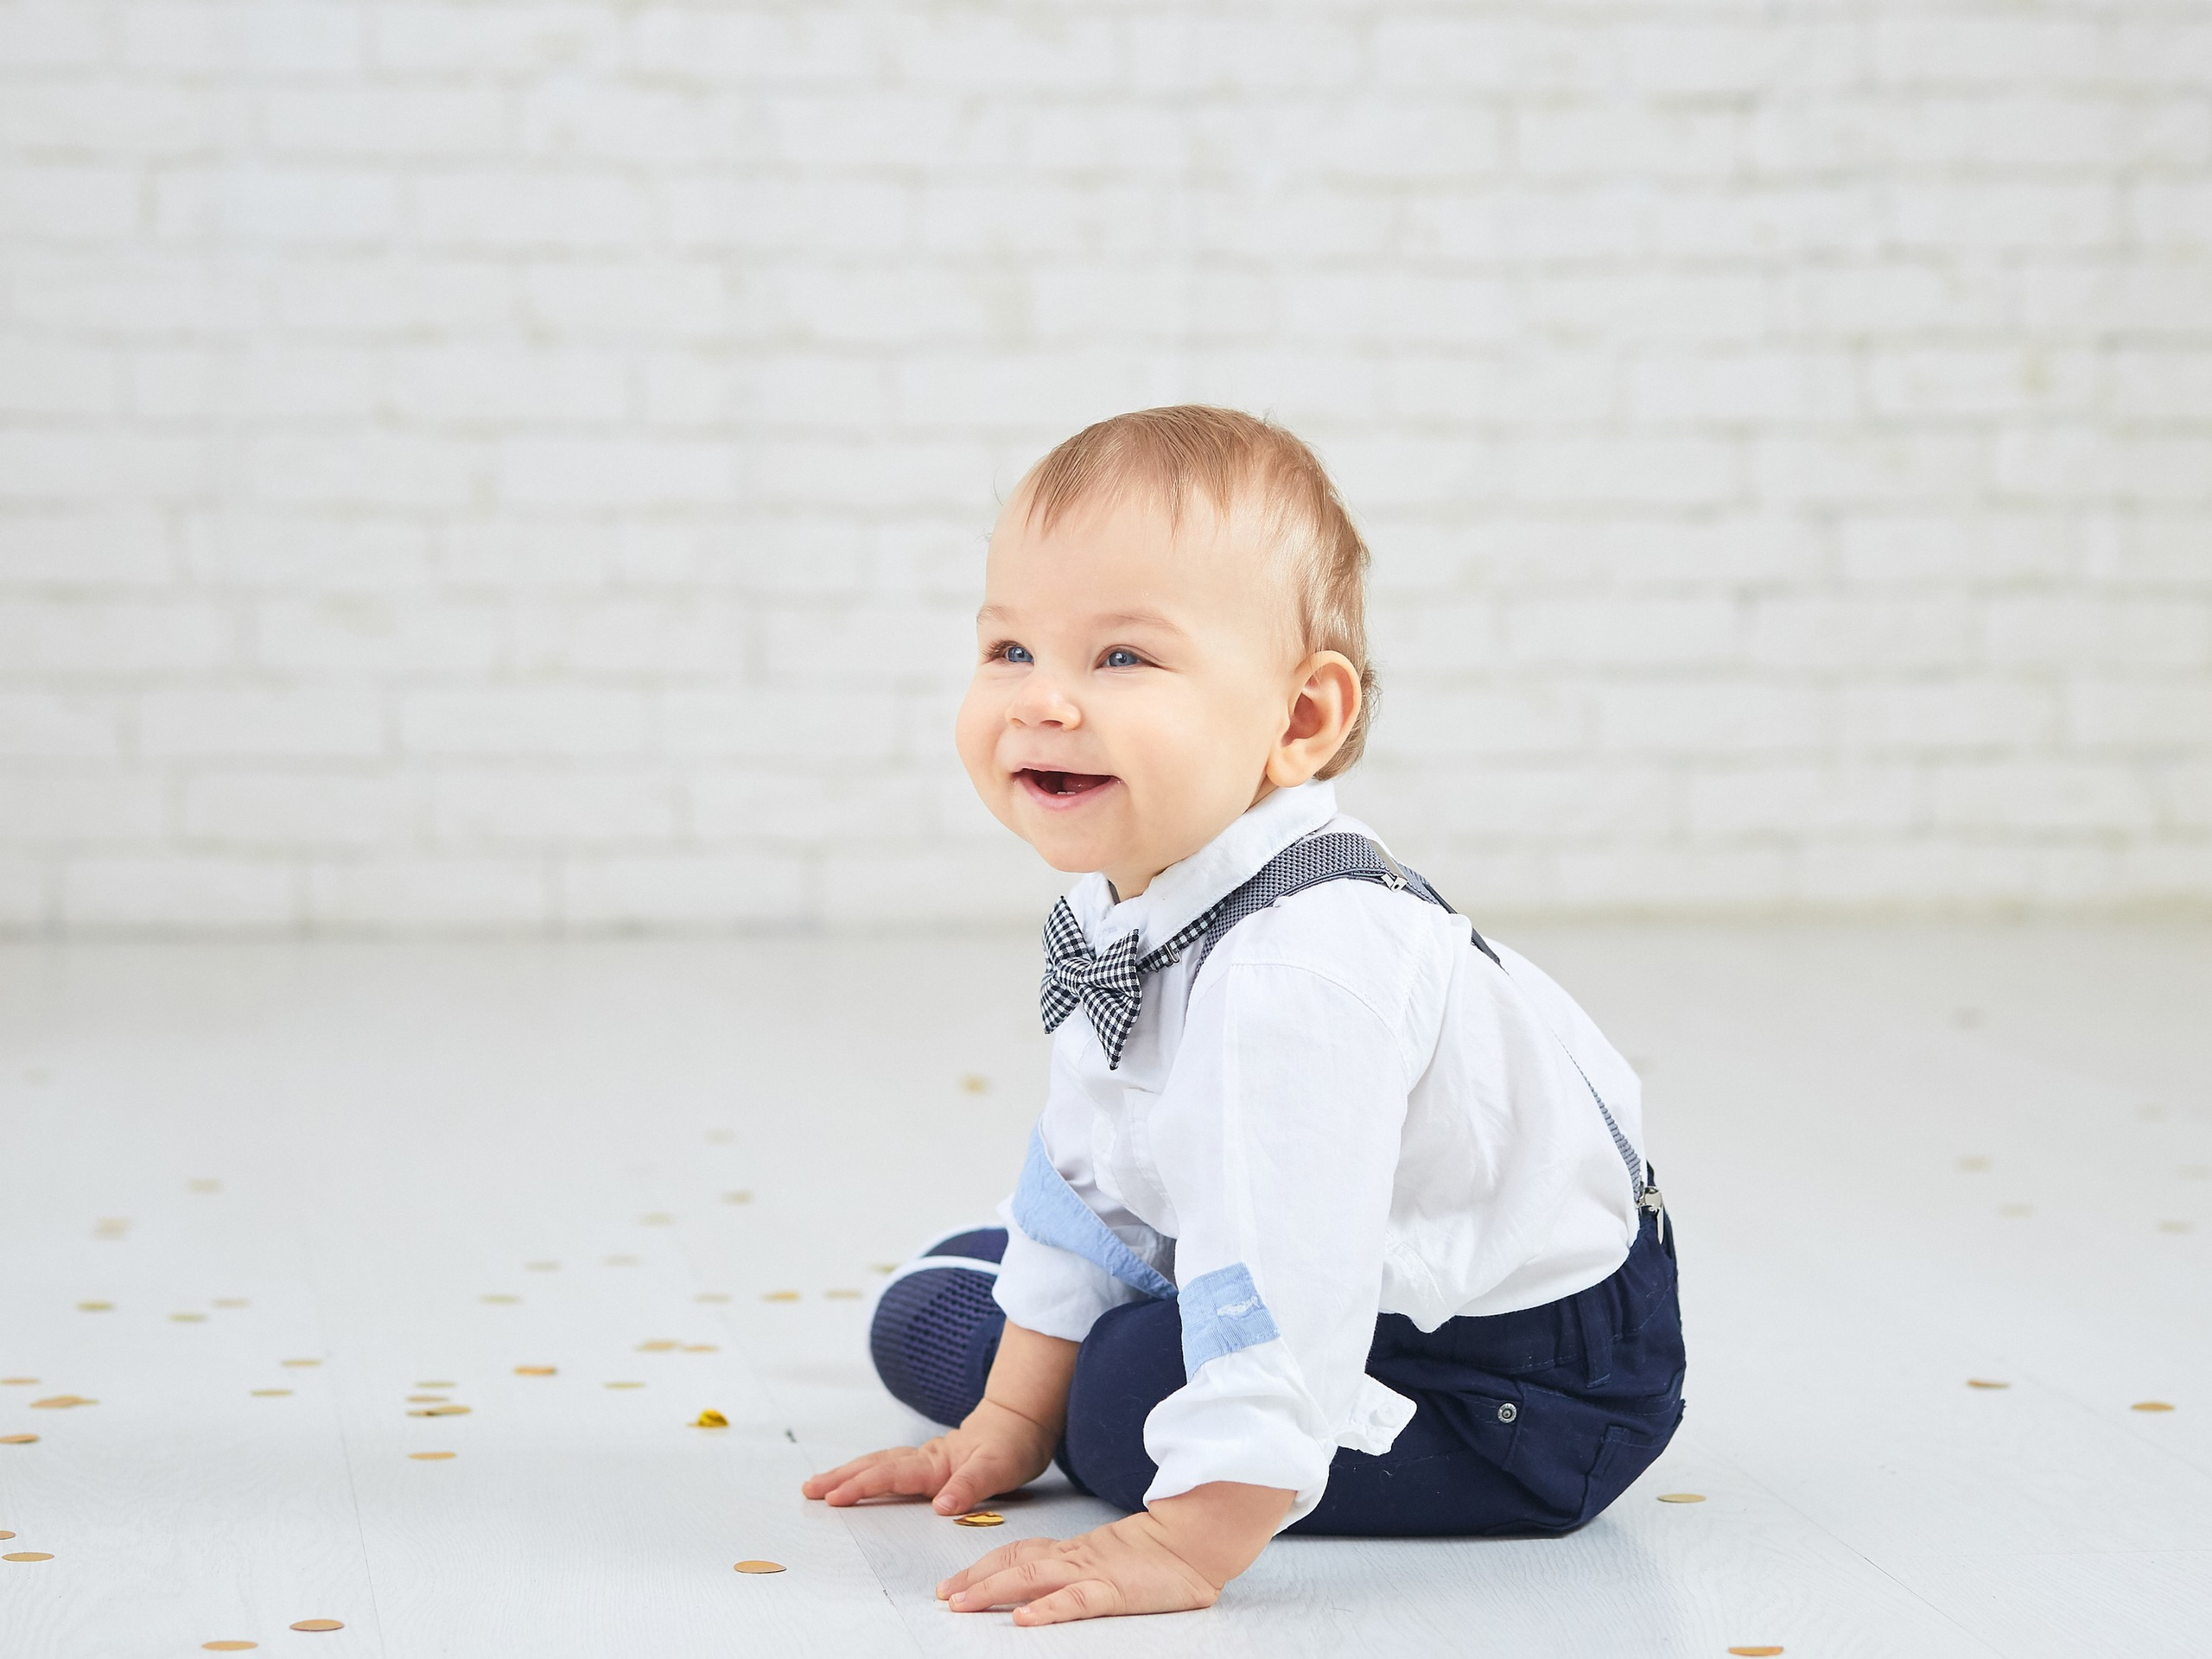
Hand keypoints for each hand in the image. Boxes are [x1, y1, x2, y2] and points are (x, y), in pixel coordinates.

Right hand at [800, 1397, 1056, 1515]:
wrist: (1022, 1422)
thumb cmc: (1012, 1446)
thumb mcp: (999, 1468)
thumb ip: (970, 1486)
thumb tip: (941, 1506)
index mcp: (935, 1463)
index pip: (891, 1475)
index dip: (863, 1486)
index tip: (835, 1498)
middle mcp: (924, 1459)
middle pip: (874, 1466)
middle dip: (839, 1479)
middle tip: (809, 1491)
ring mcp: (923, 1459)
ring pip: (877, 1464)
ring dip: (847, 1474)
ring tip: (818, 1486)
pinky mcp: (927, 1463)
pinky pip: (888, 1467)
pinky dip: (865, 1473)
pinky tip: (854, 1480)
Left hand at [935, 1482, 1293, 1625]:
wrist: (1200, 1539)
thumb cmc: (1161, 1556)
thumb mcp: (1111, 1560)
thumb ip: (1081, 1569)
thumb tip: (1046, 1588)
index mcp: (1074, 1550)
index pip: (1018, 1552)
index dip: (983, 1566)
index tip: (952, 1582)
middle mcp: (1075, 1557)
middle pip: (1014, 1563)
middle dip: (975, 1579)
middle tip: (942, 1596)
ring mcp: (1092, 1571)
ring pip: (1033, 1578)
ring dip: (993, 1590)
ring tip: (961, 1604)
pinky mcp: (1114, 1589)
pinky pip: (1076, 1601)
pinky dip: (1047, 1609)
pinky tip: (1023, 1619)